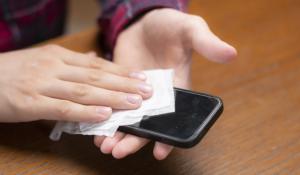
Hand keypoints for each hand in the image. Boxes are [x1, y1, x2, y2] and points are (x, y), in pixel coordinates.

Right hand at [0, 45, 152, 121]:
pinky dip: (86, 111)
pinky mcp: (31, 102)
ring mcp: (42, 84)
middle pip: (96, 76)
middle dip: (124, 84)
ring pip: (84, 90)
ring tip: (135, 102)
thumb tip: (96, 61)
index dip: (122, 71)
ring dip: (112, 96)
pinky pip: (63, 108)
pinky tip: (105, 114)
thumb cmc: (14, 71)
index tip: (141, 77)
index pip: (97, 64)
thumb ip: (72, 63)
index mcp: (59, 56)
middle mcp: (54, 67)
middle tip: (147, 90)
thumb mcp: (44, 60)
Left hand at [94, 9, 236, 159]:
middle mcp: (156, 95)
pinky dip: (105, 115)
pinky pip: (112, 104)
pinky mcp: (118, 86)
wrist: (143, 21)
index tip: (161, 151)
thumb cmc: (170, 25)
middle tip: (118, 151)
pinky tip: (95, 127)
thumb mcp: (190, 29)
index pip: (173, 116)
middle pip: (147, 123)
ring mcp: (135, 92)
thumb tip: (231, 53)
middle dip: (135, 139)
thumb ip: (206, 42)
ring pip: (128, 118)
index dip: (168, 134)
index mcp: (175, 87)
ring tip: (104, 145)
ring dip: (117, 132)